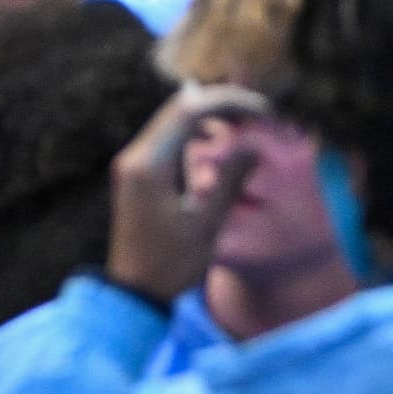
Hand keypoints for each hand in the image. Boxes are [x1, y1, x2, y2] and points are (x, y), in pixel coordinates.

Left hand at [103, 83, 272, 303]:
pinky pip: (162, 138)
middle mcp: (134, 156)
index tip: (262, 111)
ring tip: (241, 122)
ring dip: (204, 115)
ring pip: (169, 120)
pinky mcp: (134, 173)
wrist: (133, 291)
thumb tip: (252, 147)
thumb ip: (229, 182)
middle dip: (219, 103)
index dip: (227, 102)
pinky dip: (189, 131)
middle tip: (257, 112)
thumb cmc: (171, 264)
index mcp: (149, 165)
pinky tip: (212, 140)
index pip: (188, 111)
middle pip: (177, 109)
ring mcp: (130, 163)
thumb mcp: (206, 225)